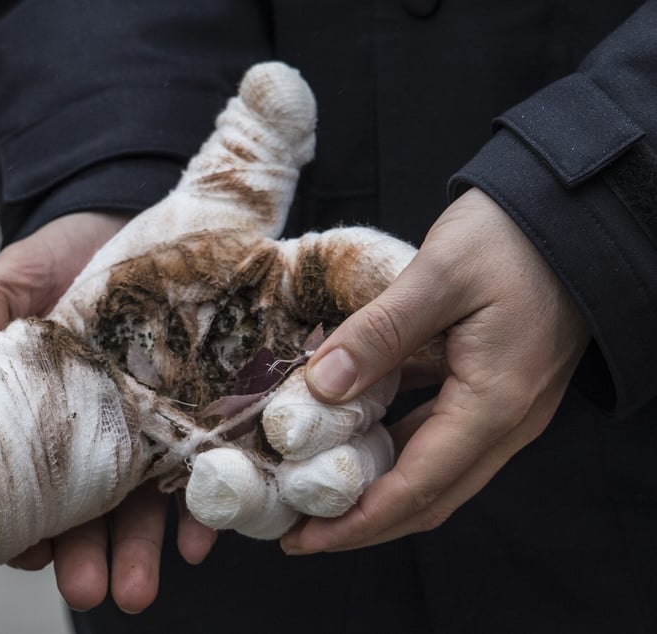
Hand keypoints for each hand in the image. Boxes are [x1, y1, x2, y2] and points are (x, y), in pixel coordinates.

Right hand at [0, 211, 214, 612]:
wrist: (128, 226)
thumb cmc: (59, 258)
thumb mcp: (14, 278)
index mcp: (36, 416)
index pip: (19, 487)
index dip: (18, 528)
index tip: (23, 553)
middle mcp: (89, 436)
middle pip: (84, 512)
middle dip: (87, 556)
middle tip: (91, 591)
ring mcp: (144, 428)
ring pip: (139, 504)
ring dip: (139, 550)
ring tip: (139, 589)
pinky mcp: (193, 411)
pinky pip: (199, 467)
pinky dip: (200, 507)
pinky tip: (200, 538)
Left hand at [282, 188, 589, 552]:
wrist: (572, 213)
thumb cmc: (513, 237)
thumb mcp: (439, 276)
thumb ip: (378, 333)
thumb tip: (321, 387)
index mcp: (494, 404)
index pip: (416, 488)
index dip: (354, 522)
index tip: (301, 540)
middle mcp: (504, 422)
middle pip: (428, 499)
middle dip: (360, 523)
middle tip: (297, 529)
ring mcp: (503, 409)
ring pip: (433, 473)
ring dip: (376, 490)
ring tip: (314, 490)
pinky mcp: (494, 390)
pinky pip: (439, 437)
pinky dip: (393, 448)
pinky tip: (351, 435)